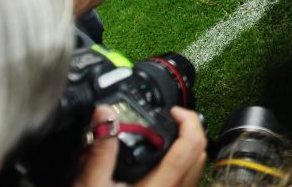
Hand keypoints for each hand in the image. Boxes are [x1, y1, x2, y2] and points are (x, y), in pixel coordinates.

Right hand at [74, 106, 205, 186]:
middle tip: (169, 120)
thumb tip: (104, 116)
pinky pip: (185, 180)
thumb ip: (101, 150)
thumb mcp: (91, 186)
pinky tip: (155, 163)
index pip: (193, 144)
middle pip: (201, 154)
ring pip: (195, 168)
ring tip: (162, 138)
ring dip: (185, 148)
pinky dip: (178, 164)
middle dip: (189, 130)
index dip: (188, 120)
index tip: (173, 111)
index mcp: (162, 186)